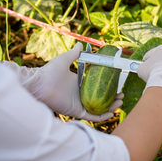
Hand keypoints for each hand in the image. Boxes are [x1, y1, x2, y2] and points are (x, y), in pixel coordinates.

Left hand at [3, 43, 122, 121]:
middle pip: (100, 99)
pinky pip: (91, 116)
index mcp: (79, 84)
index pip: (96, 88)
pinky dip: (101, 116)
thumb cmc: (49, 72)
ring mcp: (79, 104)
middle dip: (112, 99)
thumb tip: (80, 44)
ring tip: (120, 102)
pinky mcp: (76, 111)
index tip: (117, 85)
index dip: (107, 88)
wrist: (39, 84)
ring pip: (98, 108)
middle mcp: (80, 95)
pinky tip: (111, 113)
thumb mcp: (65, 59)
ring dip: (110, 107)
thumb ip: (74, 53)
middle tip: (121, 95)